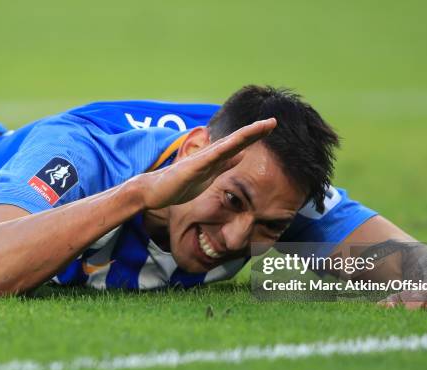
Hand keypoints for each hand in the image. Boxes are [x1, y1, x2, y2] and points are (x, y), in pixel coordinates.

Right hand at [138, 118, 276, 209]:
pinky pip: (209, 159)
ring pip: (226, 145)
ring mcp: (200, 160)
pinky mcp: (191, 168)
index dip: (254, 136)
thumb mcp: (209, 175)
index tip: (270, 127)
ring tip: (260, 128)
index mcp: (214, 158)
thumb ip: (224, 164)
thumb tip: (243, 155)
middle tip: (273, 121)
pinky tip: (235, 145)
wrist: (153, 191)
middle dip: (254, 131)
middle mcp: (209, 155)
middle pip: (235, 141)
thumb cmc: (179, 185)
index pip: (238, 145)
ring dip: (243, 136)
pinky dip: (222, 151)